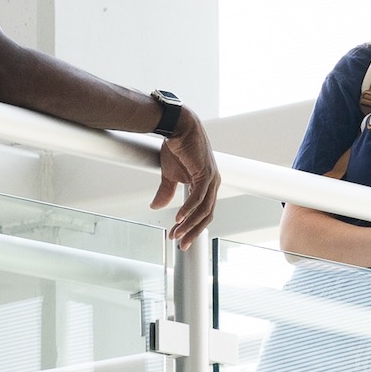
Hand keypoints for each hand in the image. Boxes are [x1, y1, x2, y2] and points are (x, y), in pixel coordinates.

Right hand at [152, 106, 222, 246]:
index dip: (193, 227)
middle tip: (181, 244)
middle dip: (193, 231)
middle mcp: (213, 183)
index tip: (181, 239)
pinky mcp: (205, 172)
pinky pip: (198, 197)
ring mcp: (211, 178)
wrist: (177, 127)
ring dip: (189, 224)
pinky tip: (179, 219)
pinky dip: (188, 209)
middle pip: (206, 215)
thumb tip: (157, 207)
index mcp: (207, 185)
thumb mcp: (169, 175)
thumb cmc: (177, 148)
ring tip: (177, 233)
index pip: (203, 212)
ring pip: (203, 209)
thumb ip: (167, 192)